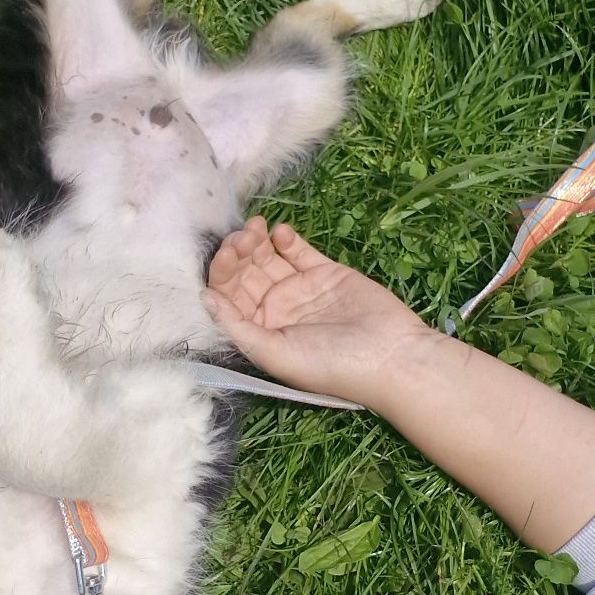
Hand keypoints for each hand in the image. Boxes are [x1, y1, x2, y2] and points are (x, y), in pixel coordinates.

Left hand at [204, 218, 434, 410]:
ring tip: (258, 229)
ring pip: (266, 259)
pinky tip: (280, 233)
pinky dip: (285, 239)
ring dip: (256, 242)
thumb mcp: (276, 354)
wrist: (390, 356)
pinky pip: (298, 252)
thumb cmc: (332, 365)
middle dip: (237, 253)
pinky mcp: (324, 273)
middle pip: (244, 275)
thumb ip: (238, 327)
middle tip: (242, 237)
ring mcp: (299, 289)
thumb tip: (204, 298)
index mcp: (260, 333)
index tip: (227, 254)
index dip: (221, 274)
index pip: (228, 298)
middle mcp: (275, 310)